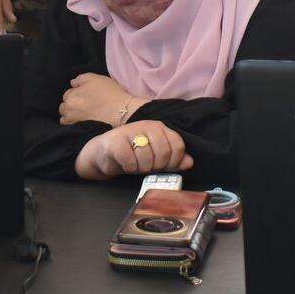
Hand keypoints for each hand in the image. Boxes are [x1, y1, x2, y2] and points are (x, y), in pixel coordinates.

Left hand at [60, 73, 144, 126]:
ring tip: (80, 113)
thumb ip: (80, 79)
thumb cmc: (108, 92)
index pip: (67, 93)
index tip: (84, 94)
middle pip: (64, 105)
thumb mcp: (94, 78)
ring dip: (69, 114)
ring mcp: (72, 120)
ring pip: (65, 116)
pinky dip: (71, 123)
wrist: (119, 110)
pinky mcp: (79, 129)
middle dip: (71, 103)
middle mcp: (68, 109)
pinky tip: (80, 120)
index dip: (76, 93)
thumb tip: (72, 83)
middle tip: (83, 103)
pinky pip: (69, 125)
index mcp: (70, 96)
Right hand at [74, 120, 193, 179]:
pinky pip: (130, 161)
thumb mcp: (155, 157)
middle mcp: (147, 125)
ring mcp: (131, 131)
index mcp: (160, 128)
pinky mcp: (117, 140)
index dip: (174, 162)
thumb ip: (173, 159)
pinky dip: (129, 167)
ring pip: (147, 158)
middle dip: (156, 166)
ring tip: (135, 164)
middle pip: (164, 152)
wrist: (104, 152)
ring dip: (141, 168)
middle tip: (147, 166)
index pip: (178, 146)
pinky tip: (125, 164)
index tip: (165, 166)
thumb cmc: (133, 155)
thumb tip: (190, 162)